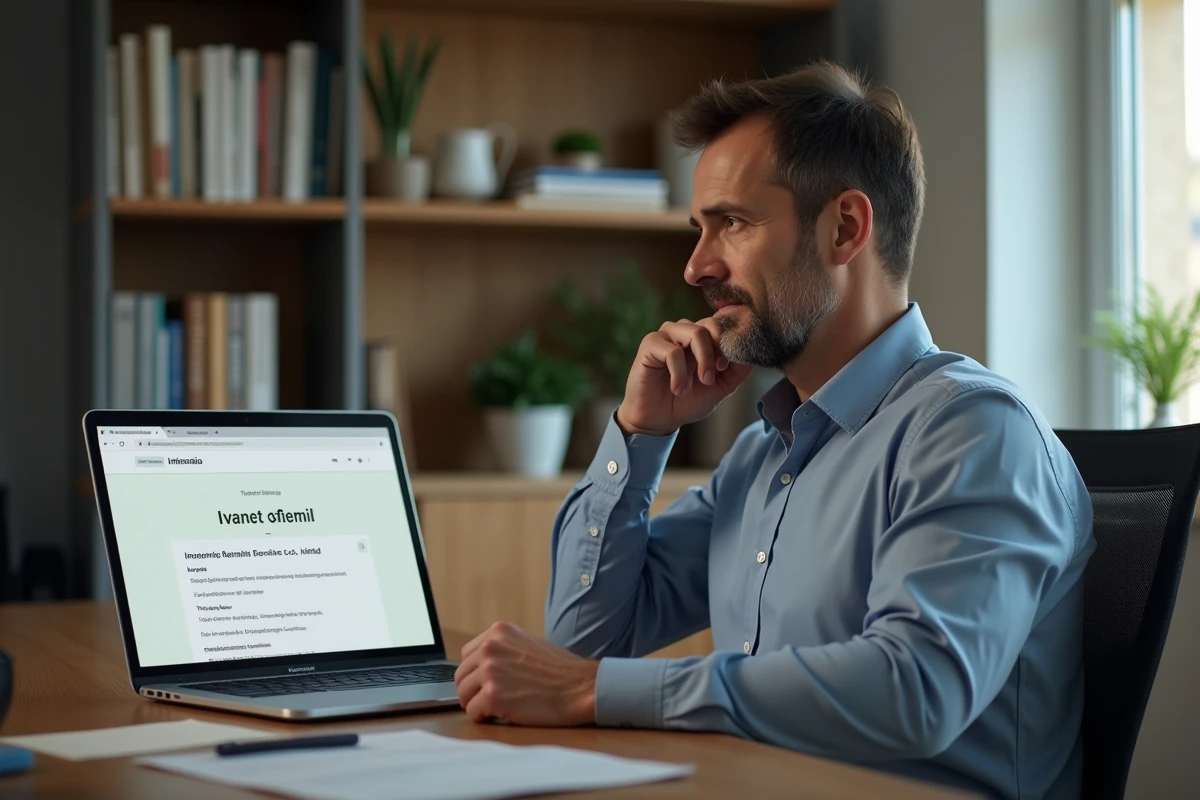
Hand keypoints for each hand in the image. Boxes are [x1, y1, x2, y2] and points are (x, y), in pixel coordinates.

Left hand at [454, 622, 598, 726]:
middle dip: (473, 690)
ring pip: (463, 694)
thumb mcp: (528, 643)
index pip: (467, 654)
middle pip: (461, 675)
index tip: (485, 683)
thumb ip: (504, 649)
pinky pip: (473, 712)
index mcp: (499, 631)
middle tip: (488, 700)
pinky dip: (484, 718)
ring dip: (477, 704)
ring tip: (496, 709)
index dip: (475, 672)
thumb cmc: (561, 670)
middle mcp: (490, 647)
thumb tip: (483, 665)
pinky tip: (501, 715)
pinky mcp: (492, 696)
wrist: (580, 687)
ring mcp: (490, 671)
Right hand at [616, 318, 753, 436]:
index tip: (728, 366)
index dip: (731, 341)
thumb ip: (738, 370)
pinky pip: (672, 351)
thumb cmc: (687, 401)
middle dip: (719, 351)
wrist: (659, 419)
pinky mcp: (650, 344)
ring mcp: (667, 334)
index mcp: (703, 337)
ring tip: (700, 382)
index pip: (724, 323)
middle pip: (712, 324)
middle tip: (715, 375)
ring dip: (703, 360)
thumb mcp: (721, 387)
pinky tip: (678, 389)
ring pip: (695, 332)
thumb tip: (753, 352)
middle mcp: (686, 330)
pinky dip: (680, 373)